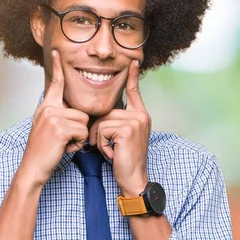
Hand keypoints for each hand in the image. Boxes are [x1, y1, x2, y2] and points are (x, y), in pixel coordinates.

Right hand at [18, 50, 89, 187]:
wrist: (33, 169)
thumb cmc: (45, 152)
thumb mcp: (50, 129)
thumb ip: (60, 116)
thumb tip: (76, 113)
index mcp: (45, 107)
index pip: (55, 84)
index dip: (57, 68)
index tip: (57, 52)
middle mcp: (47, 108)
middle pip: (81, 111)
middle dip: (79, 129)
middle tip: (63, 141)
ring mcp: (52, 117)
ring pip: (84, 121)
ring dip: (79, 137)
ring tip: (64, 144)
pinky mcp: (59, 127)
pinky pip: (82, 131)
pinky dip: (78, 144)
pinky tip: (65, 148)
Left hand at [89, 60, 150, 196]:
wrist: (133, 178)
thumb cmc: (124, 160)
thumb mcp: (121, 137)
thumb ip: (116, 122)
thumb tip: (99, 115)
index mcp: (140, 114)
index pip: (134, 91)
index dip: (132, 76)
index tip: (133, 61)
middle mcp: (140, 115)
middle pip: (106, 112)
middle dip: (99, 130)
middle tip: (107, 147)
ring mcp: (135, 121)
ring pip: (102, 121)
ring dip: (99, 139)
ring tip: (110, 151)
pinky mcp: (127, 129)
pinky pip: (102, 130)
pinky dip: (101, 144)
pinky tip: (112, 153)